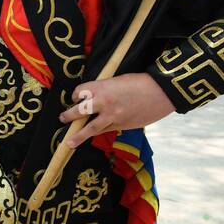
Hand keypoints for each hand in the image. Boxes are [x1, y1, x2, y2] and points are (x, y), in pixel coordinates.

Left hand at [57, 73, 175, 148]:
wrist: (161, 92)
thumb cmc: (140, 82)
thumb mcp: (118, 80)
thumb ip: (105, 90)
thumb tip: (96, 98)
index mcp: (101, 87)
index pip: (79, 93)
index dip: (76, 96)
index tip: (76, 98)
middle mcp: (103, 102)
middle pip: (78, 111)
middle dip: (68, 115)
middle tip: (62, 118)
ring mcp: (111, 116)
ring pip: (89, 128)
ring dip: (77, 135)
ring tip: (68, 142)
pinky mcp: (120, 125)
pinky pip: (104, 131)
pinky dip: (97, 133)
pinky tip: (91, 137)